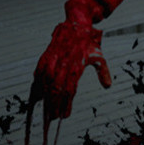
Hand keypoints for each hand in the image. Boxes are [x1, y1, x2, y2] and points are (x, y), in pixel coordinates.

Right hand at [25, 18, 110, 144]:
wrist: (75, 26)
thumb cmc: (88, 44)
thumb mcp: (99, 57)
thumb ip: (103, 72)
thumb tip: (108, 85)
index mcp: (75, 66)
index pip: (69, 90)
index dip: (65, 104)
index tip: (64, 116)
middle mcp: (62, 65)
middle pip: (56, 90)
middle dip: (54, 106)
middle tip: (54, 118)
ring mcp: (51, 62)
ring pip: (45, 85)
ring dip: (45, 100)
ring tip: (46, 113)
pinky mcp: (43, 60)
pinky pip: (37, 77)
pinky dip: (35, 89)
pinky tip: (35, 99)